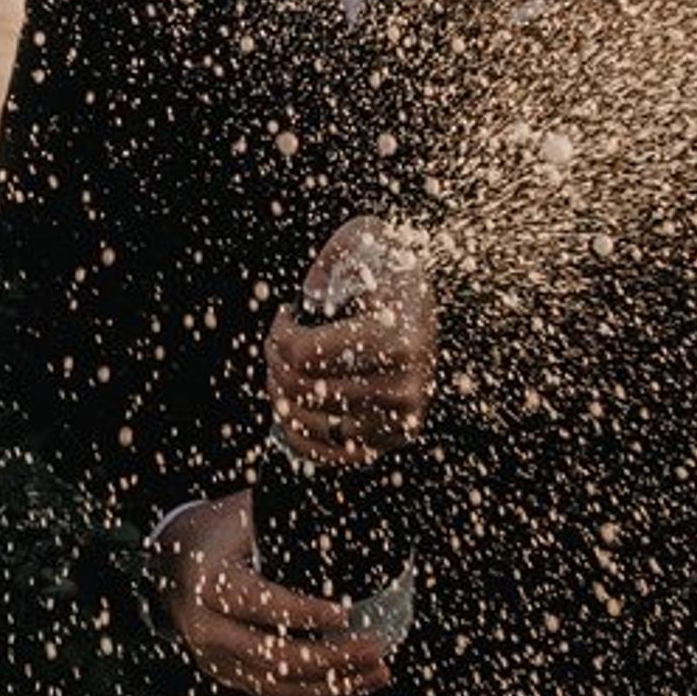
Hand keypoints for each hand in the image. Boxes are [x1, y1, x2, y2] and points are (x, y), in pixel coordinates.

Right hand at [158, 490, 396, 695]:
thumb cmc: (219, 531)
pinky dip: (319, 691)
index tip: (345, 613)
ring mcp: (214, 658)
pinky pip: (277, 691)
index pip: (256, 603)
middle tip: (374, 648)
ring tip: (378, 672)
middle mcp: (203, 628)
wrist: (173, 560)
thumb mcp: (245, 513)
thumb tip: (344, 491)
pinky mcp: (229, 674)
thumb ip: (285, 513)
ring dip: (332, 684)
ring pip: (277, 685)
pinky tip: (356, 682)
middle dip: (328, 658)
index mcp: (204, 582)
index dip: (301, 612)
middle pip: (269, 655)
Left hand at [264, 222, 437, 462]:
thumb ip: (334, 257)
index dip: (279, 333)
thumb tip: (311, 299)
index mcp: (396, 341)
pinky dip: (300, 435)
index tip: (287, 314)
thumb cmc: (384, 268)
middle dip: (275, 360)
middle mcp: (402, 387)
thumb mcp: (363, 241)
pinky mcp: (392, 440)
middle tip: (280, 341)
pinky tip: (292, 409)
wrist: (421, 301)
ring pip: (306, 422)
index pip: (302, 354)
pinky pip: (328, 454)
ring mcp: (398, 419)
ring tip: (287, 369)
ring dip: (281, 394)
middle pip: (300, 388)